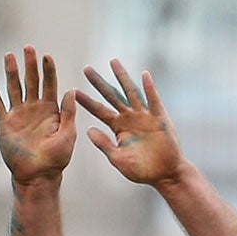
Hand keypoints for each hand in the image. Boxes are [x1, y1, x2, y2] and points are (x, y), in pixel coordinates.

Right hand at [0, 45, 78, 187]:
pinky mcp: (4, 124)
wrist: (37, 176)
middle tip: (29, 48)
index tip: (47, 56)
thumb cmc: (56, 159)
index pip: (49, 83)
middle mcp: (33, 108)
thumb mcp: (68, 134)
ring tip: (9, 56)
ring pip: (13, 88)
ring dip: (11, 72)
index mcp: (50, 109)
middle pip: (31, 81)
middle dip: (30, 64)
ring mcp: (18, 115)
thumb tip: (71, 90)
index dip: (48, 70)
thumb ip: (68, 113)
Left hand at [74, 60, 186, 186]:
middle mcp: (129, 117)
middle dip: (99, 83)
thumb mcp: (117, 158)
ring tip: (112, 62)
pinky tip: (144, 75)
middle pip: (111, 96)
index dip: (87, 102)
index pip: (99, 111)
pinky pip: (153, 100)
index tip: (73, 92)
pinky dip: (149, 88)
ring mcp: (144, 115)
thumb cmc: (141, 170)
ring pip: (131, 92)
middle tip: (86, 69)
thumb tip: (88, 130)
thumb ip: (103, 144)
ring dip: (122, 77)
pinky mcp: (159, 118)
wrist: (163, 174)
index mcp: (118, 127)